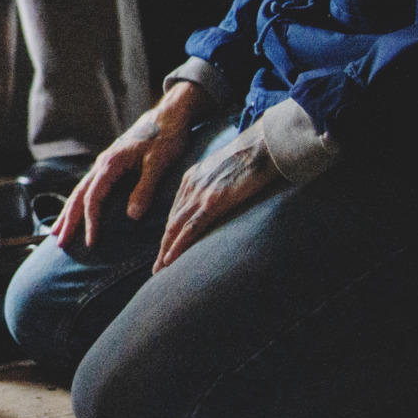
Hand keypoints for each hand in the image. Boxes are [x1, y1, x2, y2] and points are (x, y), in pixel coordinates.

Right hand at [56, 79, 205, 250]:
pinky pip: (88, 187)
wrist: (168, 115)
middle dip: (68, 220)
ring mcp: (104, 164)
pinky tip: (76, 211)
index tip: (91, 242)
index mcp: (110, 164)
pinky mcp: (110, 165)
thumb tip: (132, 216)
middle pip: (79, 195)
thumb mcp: (158, 163)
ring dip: (68, 212)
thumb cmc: (166, 137)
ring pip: (80, 191)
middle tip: (59, 242)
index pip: (93, 198)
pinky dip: (79, 202)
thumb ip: (144, 189)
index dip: (90, 221)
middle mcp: (102, 164)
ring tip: (57, 231)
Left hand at [154, 123, 280, 272]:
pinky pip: (191, 228)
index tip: (164, 250)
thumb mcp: (226, 171)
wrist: (261, 146)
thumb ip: (218, 186)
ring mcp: (200, 195)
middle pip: (171, 223)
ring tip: (160, 271)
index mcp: (192, 179)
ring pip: (176, 228)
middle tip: (156, 269)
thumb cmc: (250, 157)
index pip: (176, 212)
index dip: (169, 233)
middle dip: (163, 247)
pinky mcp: (213, 202)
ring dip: (166, 251)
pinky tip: (170, 259)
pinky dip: (178, 245)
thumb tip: (221, 200)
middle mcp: (190, 187)